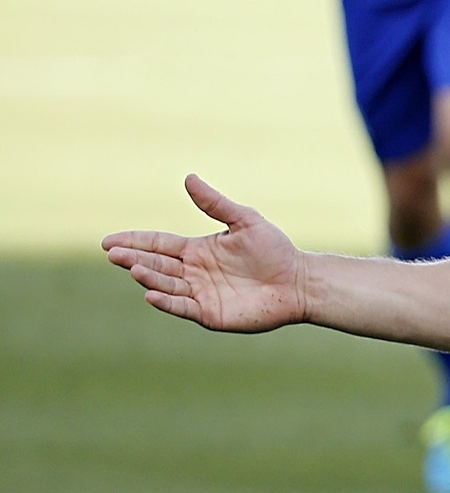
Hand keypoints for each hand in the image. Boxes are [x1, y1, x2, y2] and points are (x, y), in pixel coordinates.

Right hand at [103, 175, 308, 332]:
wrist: (299, 282)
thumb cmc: (275, 250)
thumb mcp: (244, 221)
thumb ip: (215, 204)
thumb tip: (189, 178)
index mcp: (197, 250)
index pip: (157, 244)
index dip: (133, 241)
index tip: (108, 241)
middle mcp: (193, 272)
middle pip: (156, 263)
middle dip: (133, 258)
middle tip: (113, 254)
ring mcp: (200, 294)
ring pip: (166, 284)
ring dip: (149, 277)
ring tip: (133, 268)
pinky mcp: (210, 314)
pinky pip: (183, 307)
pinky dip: (166, 301)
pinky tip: (151, 293)